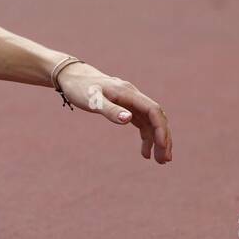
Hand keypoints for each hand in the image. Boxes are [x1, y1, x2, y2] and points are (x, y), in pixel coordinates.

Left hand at [57, 63, 172, 163]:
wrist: (72, 76)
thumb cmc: (80, 88)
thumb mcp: (92, 100)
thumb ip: (110, 110)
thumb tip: (128, 119)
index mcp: (128, 93)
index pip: (153, 110)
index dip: (160, 128)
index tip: (161, 146)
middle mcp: (134, 96)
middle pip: (157, 117)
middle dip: (163, 138)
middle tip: (165, 160)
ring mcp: (131, 102)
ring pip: (151, 122)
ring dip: (157, 141)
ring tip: (159, 161)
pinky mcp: (127, 107)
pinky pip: (142, 123)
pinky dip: (146, 137)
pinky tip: (145, 152)